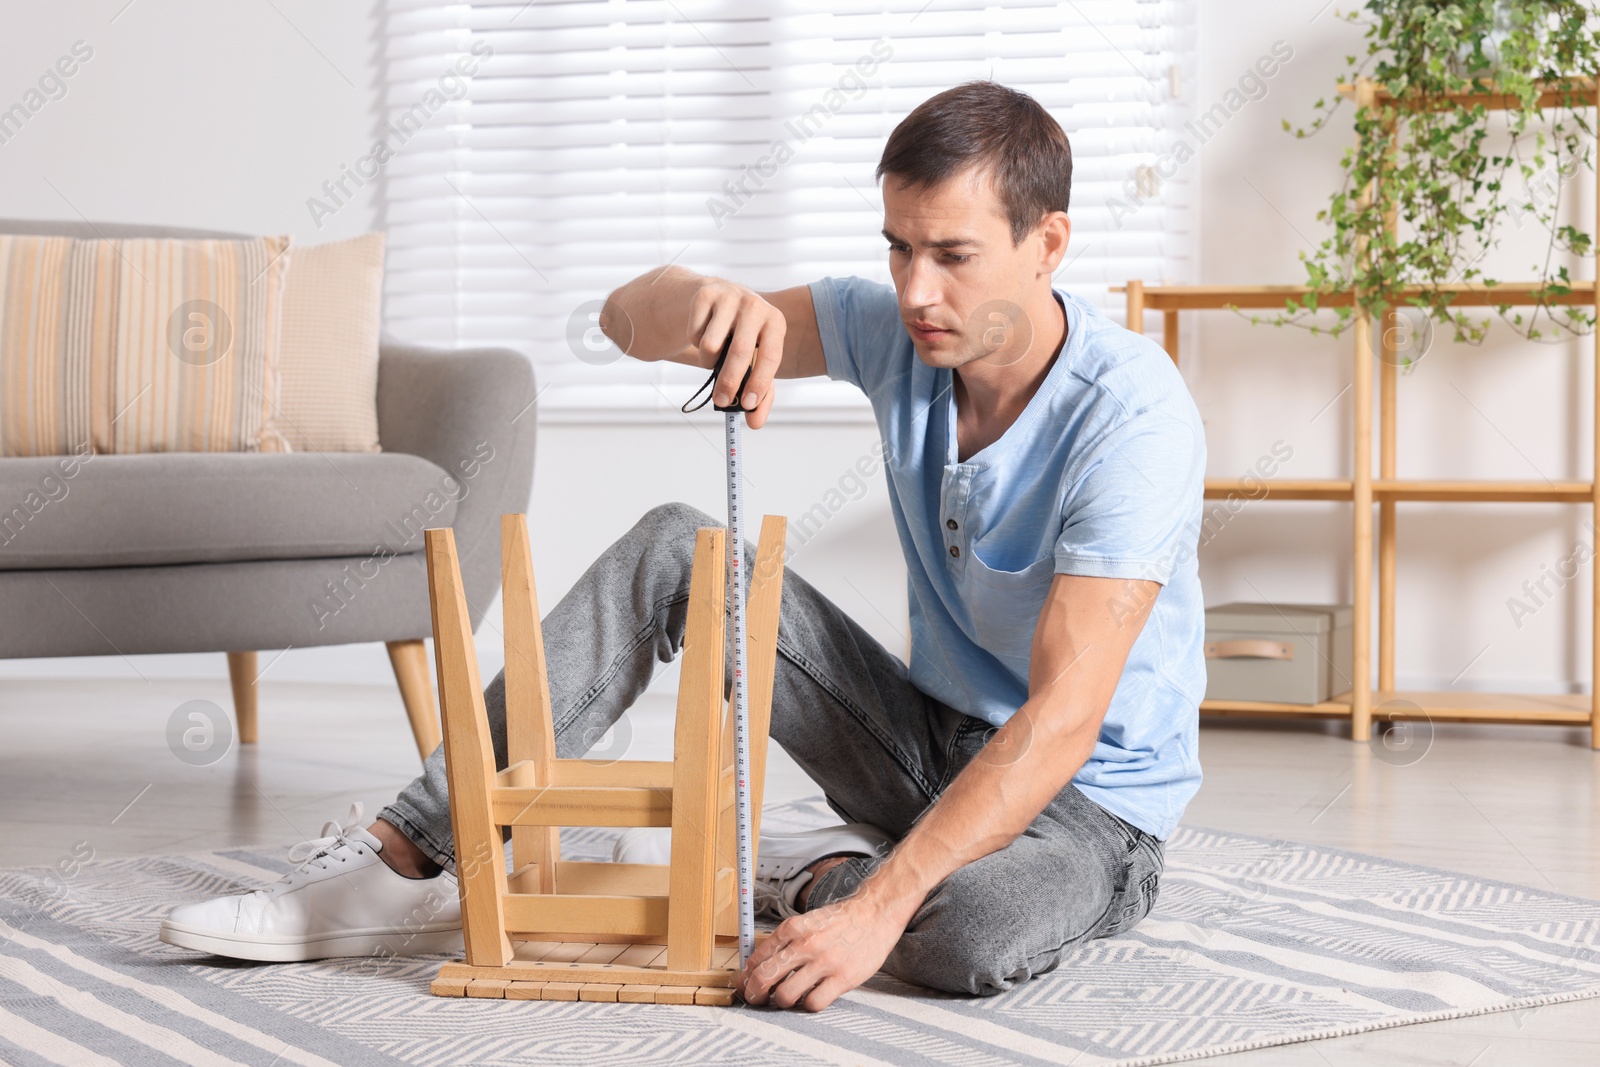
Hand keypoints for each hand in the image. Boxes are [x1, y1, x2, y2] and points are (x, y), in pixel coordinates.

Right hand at [687, 279, 785, 428]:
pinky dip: (695, 343)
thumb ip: (760, 395)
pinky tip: (704, 333)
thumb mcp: (755, 361)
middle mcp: (756, 305)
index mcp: (775, 322)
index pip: (771, 356)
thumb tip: (755, 423)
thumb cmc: (741, 337)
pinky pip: (694, 334)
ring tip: (713, 356)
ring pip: (710, 345)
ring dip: (708, 360)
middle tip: (721, 401)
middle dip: (729, 382)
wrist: (717, 299)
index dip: (760, 382)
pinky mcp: (705, 293)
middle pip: (740, 351)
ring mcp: (730, 296)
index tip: (749, 405)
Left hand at [735, 894, 903, 1011]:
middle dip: (754, 994)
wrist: (875, 912)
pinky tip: (811, 997)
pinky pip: (814, 1003)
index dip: (746, 977)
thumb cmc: (840, 920)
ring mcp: (824, 962)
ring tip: (787, 999)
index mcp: (792, 928)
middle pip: (764, 978)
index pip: (756, 958)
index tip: (746, 985)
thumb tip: (759, 965)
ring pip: (785, 995)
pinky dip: (808, 1005)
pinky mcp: (842, 978)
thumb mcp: (806, 921)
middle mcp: (804, 944)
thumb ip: (785, 941)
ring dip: (781, 1002)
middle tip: (756, 999)